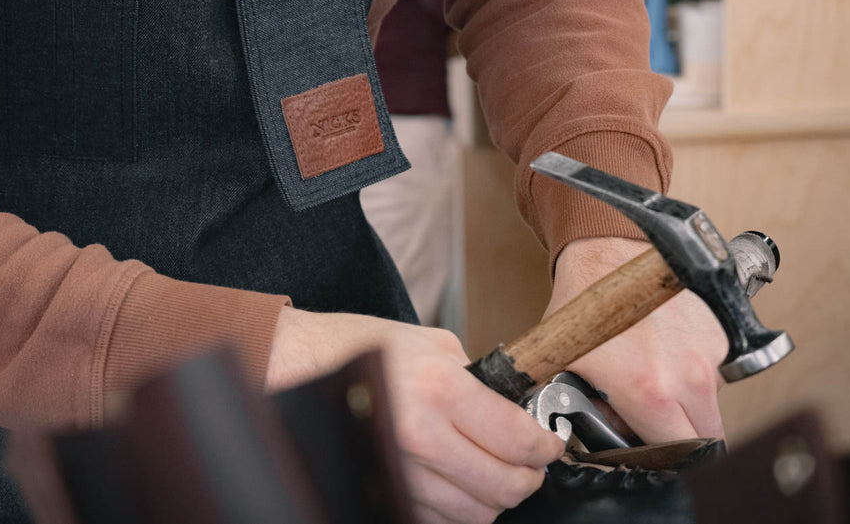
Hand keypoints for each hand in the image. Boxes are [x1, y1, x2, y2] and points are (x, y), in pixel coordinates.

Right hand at [268, 308, 563, 522]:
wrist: (300, 365)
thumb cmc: (360, 348)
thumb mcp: (433, 344)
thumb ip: (481, 380)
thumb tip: (518, 411)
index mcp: (439, 389)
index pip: (517, 439)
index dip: (545, 447)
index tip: (549, 444)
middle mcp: (420, 436)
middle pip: (504, 487)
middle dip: (527, 477)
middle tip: (530, 463)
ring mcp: (399, 472)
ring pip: (475, 513)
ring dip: (492, 496)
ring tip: (489, 469)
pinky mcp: (384, 493)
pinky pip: (439, 521)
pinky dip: (457, 508)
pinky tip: (453, 480)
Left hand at [546, 237, 728, 442]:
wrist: (608, 249)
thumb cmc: (587, 300)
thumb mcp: (569, 363)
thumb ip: (588, 408)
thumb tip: (598, 435)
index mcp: (650, 392)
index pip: (678, 456)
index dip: (663, 459)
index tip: (650, 450)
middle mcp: (689, 377)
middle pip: (707, 438)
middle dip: (684, 439)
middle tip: (657, 424)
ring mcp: (710, 354)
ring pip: (712, 403)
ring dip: (690, 403)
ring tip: (656, 378)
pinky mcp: (721, 333)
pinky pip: (717, 369)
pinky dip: (696, 370)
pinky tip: (666, 351)